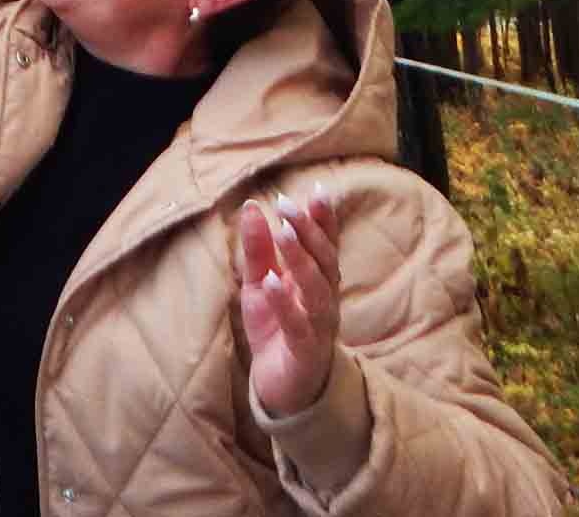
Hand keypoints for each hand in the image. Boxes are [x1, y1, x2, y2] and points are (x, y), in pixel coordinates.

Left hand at [237, 186, 342, 416]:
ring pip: (318, 291)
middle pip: (325, 262)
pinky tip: (272, 281)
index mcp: (316, 282)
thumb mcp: (259, 284)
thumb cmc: (275, 329)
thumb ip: (258, 249)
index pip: (325, 246)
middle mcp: (324, 301)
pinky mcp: (306, 351)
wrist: (281, 387)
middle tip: (288, 204)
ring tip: (282, 233)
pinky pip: (299, 325)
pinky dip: (286, 303)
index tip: (317, 191)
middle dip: (310, 232)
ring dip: (301, 261)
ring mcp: (319, 326)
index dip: (323, 220)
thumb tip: (252, 207)